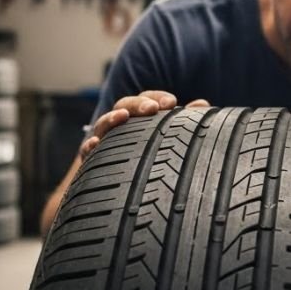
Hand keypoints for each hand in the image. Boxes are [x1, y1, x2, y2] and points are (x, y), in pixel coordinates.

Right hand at [77, 91, 209, 160]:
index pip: (147, 99)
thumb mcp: (166, 138)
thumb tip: (204, 104)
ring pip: (103, 124)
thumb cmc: (147, 158)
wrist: (119, 192)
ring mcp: (103, 141)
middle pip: (125, 105)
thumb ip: (183, 122)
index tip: (171, 102)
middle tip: (152, 108)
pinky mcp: (90, 160)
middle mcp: (121, 126)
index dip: (157, 97)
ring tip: (123, 117)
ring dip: (111, 118)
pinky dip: (89, 146)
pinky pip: (86, 151)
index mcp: (140, 117)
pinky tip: (95, 145)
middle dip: (138, 104)